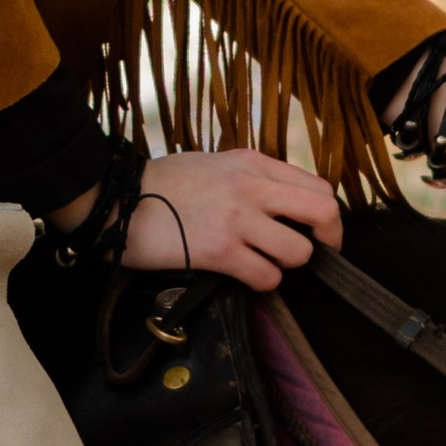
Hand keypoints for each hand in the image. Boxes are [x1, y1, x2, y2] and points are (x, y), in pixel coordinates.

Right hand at [118, 147, 340, 291]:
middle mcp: (251, 186)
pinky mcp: (220, 251)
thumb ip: (252, 179)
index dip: (326, 216)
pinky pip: (267, 276)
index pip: (318, 187)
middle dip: (328, 241)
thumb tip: (284, 205)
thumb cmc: (162, 185)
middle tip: (314, 256)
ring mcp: (237, 218)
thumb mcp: (215, 164)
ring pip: (299, 252)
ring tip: (264, 263)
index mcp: (253, 163)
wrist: (118, 200)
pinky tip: (244, 276)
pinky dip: (262, 282)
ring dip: (287, 265)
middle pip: (323, 213)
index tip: (318, 233)